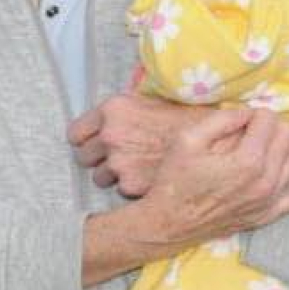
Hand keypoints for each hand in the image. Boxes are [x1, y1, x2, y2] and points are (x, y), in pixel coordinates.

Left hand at [68, 93, 209, 195]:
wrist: (213, 142)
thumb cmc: (184, 117)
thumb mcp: (150, 99)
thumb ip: (125, 106)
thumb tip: (111, 108)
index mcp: (113, 110)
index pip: (75, 132)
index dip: (84, 139)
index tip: (91, 142)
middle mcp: (110, 135)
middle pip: (83, 157)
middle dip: (96, 158)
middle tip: (115, 156)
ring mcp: (119, 162)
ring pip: (99, 178)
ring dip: (112, 175)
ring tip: (134, 168)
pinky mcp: (130, 186)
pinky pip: (120, 190)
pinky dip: (131, 187)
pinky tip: (148, 177)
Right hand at [140, 107, 288, 244]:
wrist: (170, 222)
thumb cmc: (175, 178)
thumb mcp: (189, 138)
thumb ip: (221, 119)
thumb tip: (247, 112)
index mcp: (247, 161)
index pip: (268, 120)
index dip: (253, 112)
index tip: (239, 119)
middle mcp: (266, 181)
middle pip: (288, 135)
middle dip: (271, 124)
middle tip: (250, 128)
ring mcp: (271, 201)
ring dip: (287, 143)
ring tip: (265, 142)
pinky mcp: (270, 215)